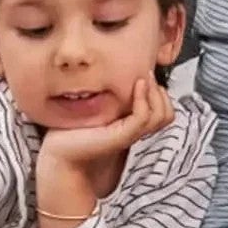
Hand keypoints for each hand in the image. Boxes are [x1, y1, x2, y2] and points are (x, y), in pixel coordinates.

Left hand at [38, 76, 174, 173]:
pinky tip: (136, 85)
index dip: (160, 93)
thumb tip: (119, 72)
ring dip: (155, 93)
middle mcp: (135, 131)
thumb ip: (110, 96)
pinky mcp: (121, 137)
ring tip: (142, 79)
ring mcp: (130, 135)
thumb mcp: (97, 107)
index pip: (164, 111)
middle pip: (167, 113)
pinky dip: (143, 99)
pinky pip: (143, 117)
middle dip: (161, 91)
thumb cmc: (73, 130)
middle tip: (146, 74)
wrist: (59, 154)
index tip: (145, 76)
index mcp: (132, 125)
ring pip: (161, 115)